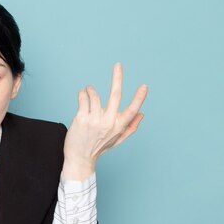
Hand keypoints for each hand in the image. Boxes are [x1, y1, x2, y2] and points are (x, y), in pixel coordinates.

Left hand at [62, 63, 147, 180]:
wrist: (79, 158)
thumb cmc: (97, 147)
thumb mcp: (116, 140)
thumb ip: (130, 127)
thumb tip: (142, 114)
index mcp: (118, 126)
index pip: (132, 110)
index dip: (139, 98)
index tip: (144, 86)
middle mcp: (108, 122)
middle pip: (115, 96)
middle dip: (117, 78)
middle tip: (118, 65)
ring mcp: (94, 120)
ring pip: (94, 95)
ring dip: (91, 89)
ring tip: (88, 90)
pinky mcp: (81, 118)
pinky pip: (83, 98)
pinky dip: (82, 93)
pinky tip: (82, 94)